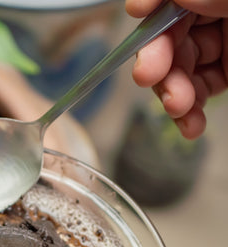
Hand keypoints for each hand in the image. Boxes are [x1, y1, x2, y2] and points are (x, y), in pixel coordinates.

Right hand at [126, 0, 227, 137]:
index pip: (170, 0)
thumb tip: (144, 0)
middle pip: (168, 35)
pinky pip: (198, 90)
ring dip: (171, 94)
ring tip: (177, 108)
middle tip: (148, 76)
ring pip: (178, 68)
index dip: (151, 8)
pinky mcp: (225, 72)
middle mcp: (214, 13)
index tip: (139, 14)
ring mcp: (220, 44)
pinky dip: (188, 112)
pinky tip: (189, 123)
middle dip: (157, 61)